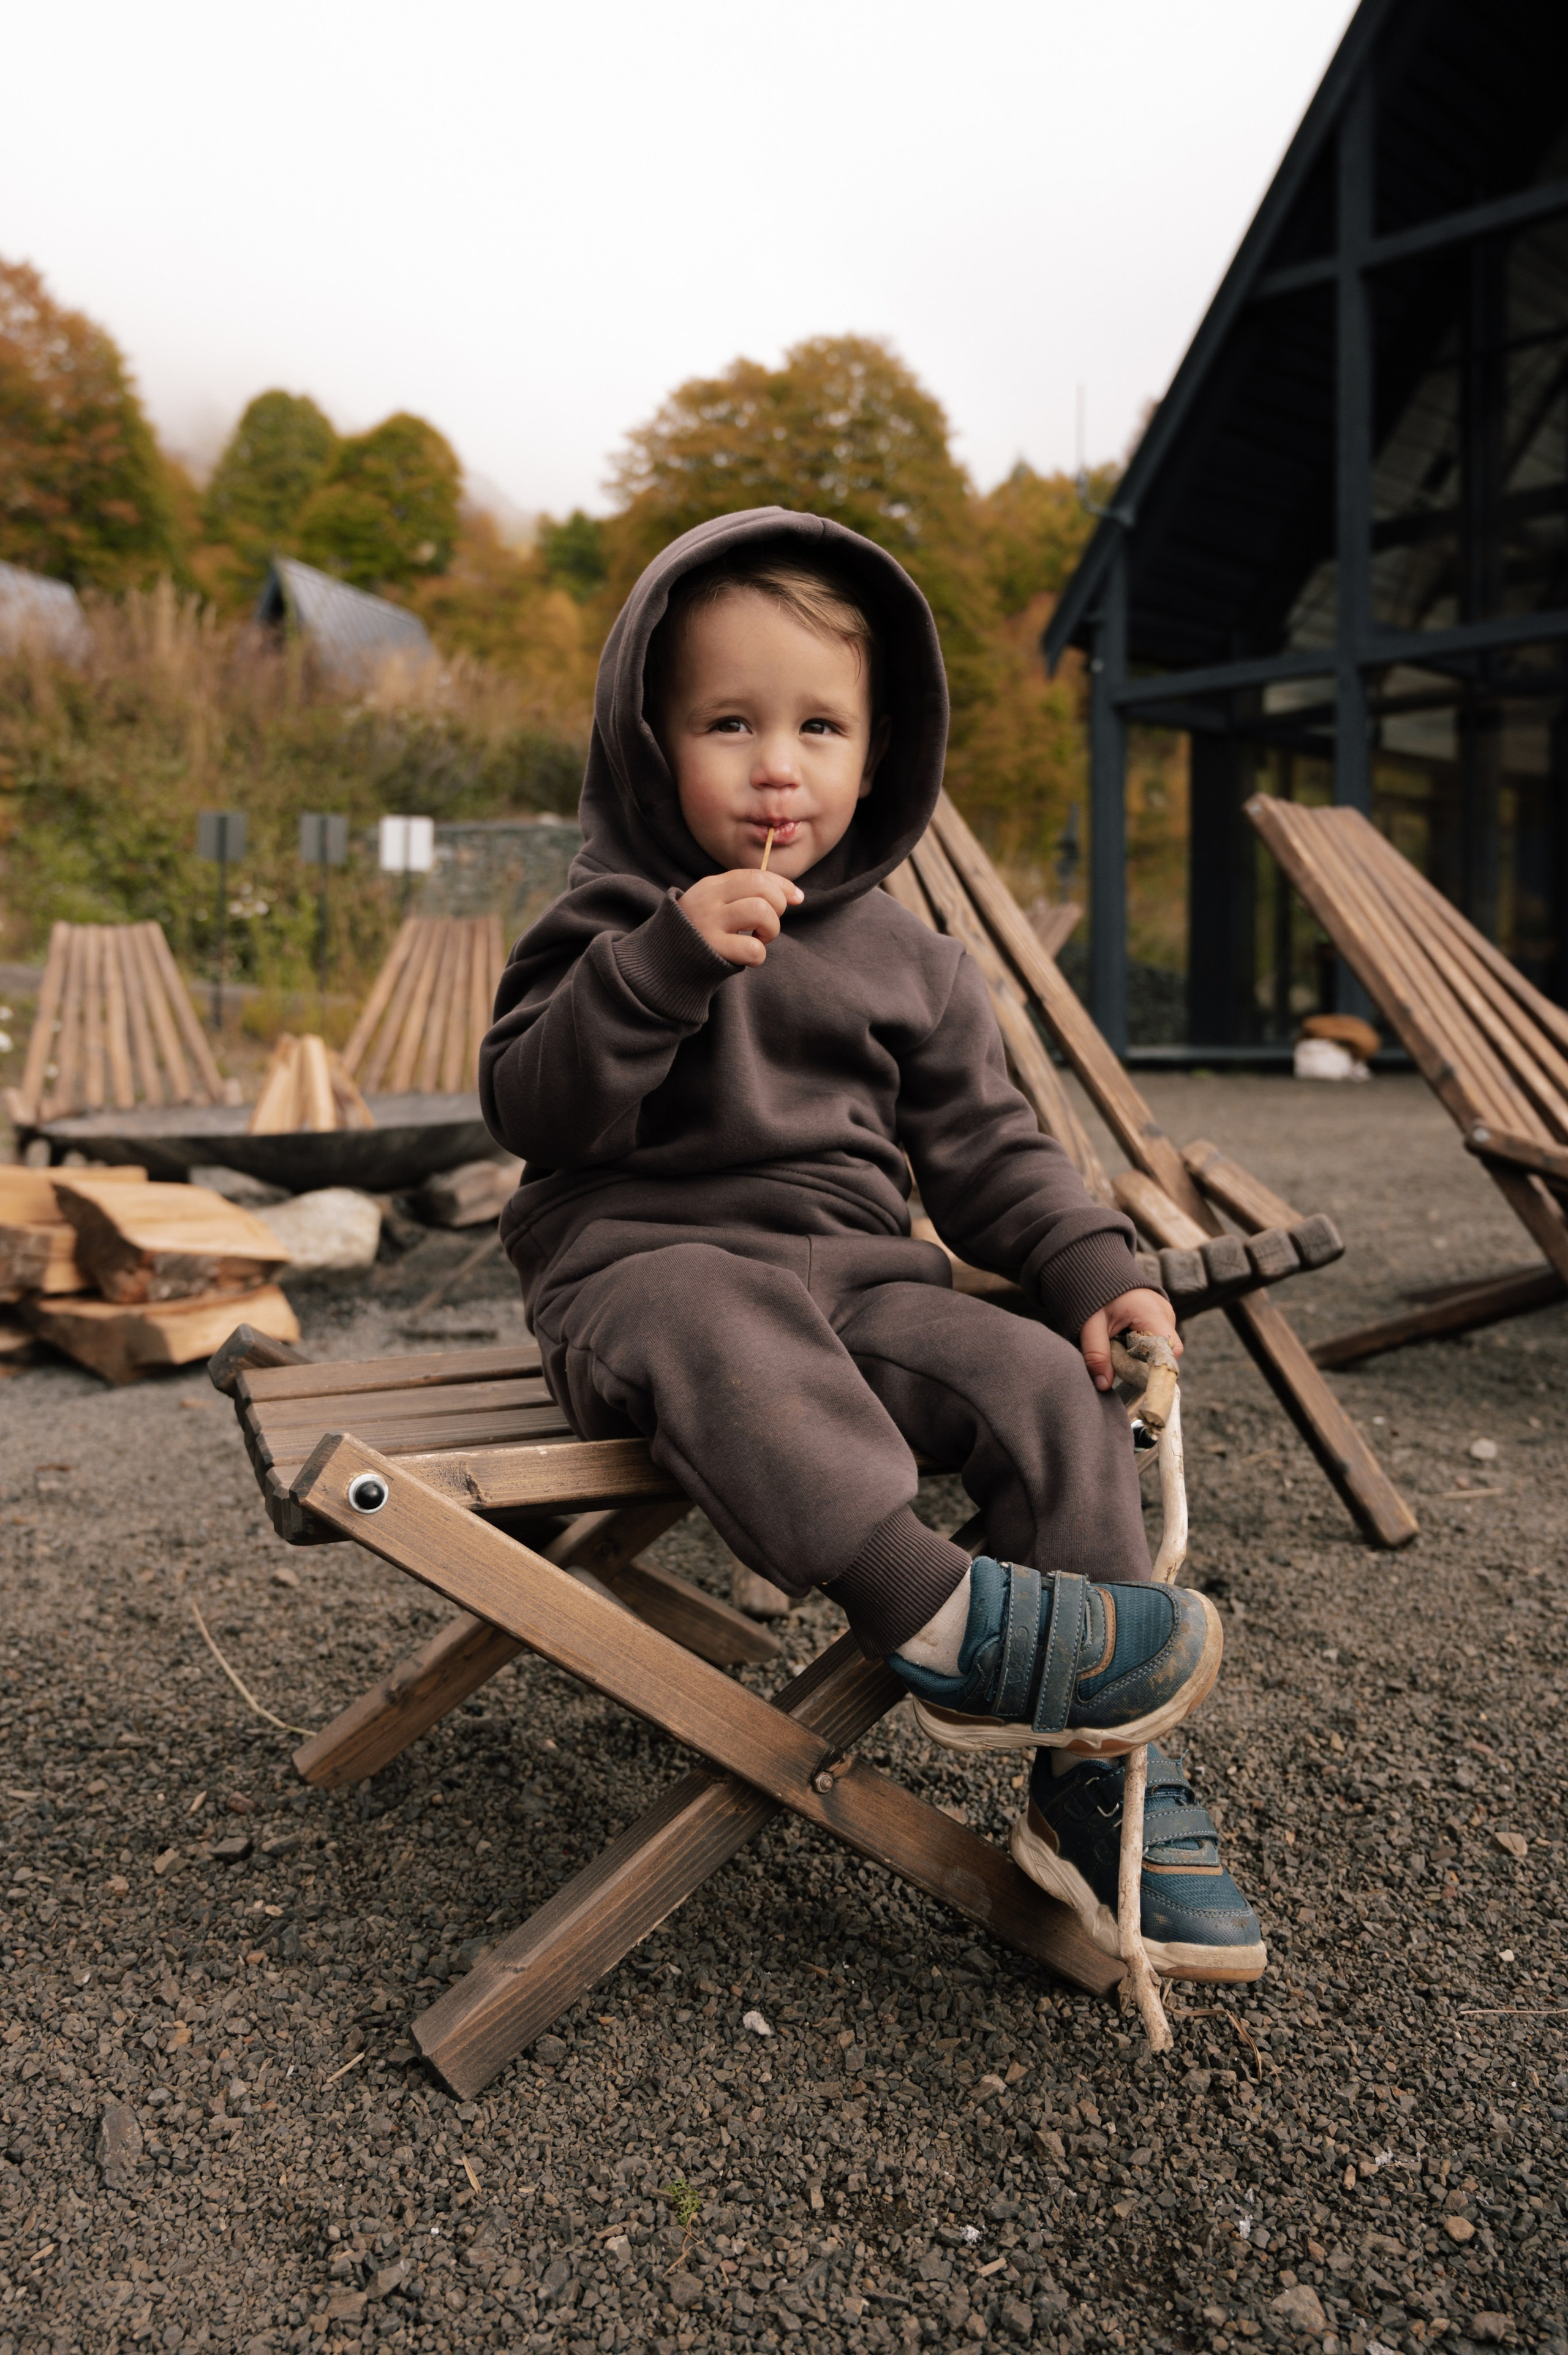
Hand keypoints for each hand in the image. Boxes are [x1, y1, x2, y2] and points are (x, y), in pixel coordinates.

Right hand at [678, 867, 802, 967]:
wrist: (663, 963)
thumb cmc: (700, 934)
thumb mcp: (716, 904)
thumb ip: (748, 894)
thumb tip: (796, 895)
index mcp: (712, 886)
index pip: (755, 874)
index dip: (782, 885)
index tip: (796, 898)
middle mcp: (709, 900)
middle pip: (762, 888)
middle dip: (778, 907)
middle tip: (766, 925)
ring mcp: (709, 924)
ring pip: (761, 912)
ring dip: (770, 930)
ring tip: (759, 939)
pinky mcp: (712, 950)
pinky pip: (753, 949)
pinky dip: (758, 956)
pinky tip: (747, 958)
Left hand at [1079, 1288, 1182, 1392]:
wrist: (1098, 1271)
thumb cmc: (1095, 1294)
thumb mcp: (1090, 1324)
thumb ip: (1096, 1354)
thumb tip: (1103, 1386)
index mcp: (1153, 1313)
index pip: (1169, 1351)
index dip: (1154, 1368)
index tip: (1133, 1377)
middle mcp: (1166, 1315)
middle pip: (1164, 1353)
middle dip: (1142, 1364)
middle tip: (1118, 1364)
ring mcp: (1165, 1316)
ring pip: (1159, 1349)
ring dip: (1139, 1356)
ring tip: (1118, 1348)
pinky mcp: (1159, 1319)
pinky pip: (1154, 1341)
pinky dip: (1139, 1347)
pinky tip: (1122, 1342)